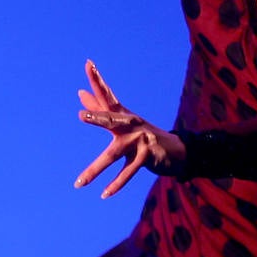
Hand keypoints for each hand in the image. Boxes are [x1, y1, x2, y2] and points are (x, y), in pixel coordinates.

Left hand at [74, 59, 184, 197]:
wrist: (176, 150)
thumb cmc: (142, 133)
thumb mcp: (121, 121)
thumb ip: (99, 107)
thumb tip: (79, 93)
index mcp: (122, 114)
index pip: (107, 95)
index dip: (97, 79)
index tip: (88, 63)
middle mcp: (130, 124)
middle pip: (111, 120)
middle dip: (97, 118)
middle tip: (81, 116)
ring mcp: (138, 141)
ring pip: (114, 155)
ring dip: (96, 169)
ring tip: (80, 182)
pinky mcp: (146, 157)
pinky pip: (128, 173)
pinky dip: (116, 185)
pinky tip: (104, 194)